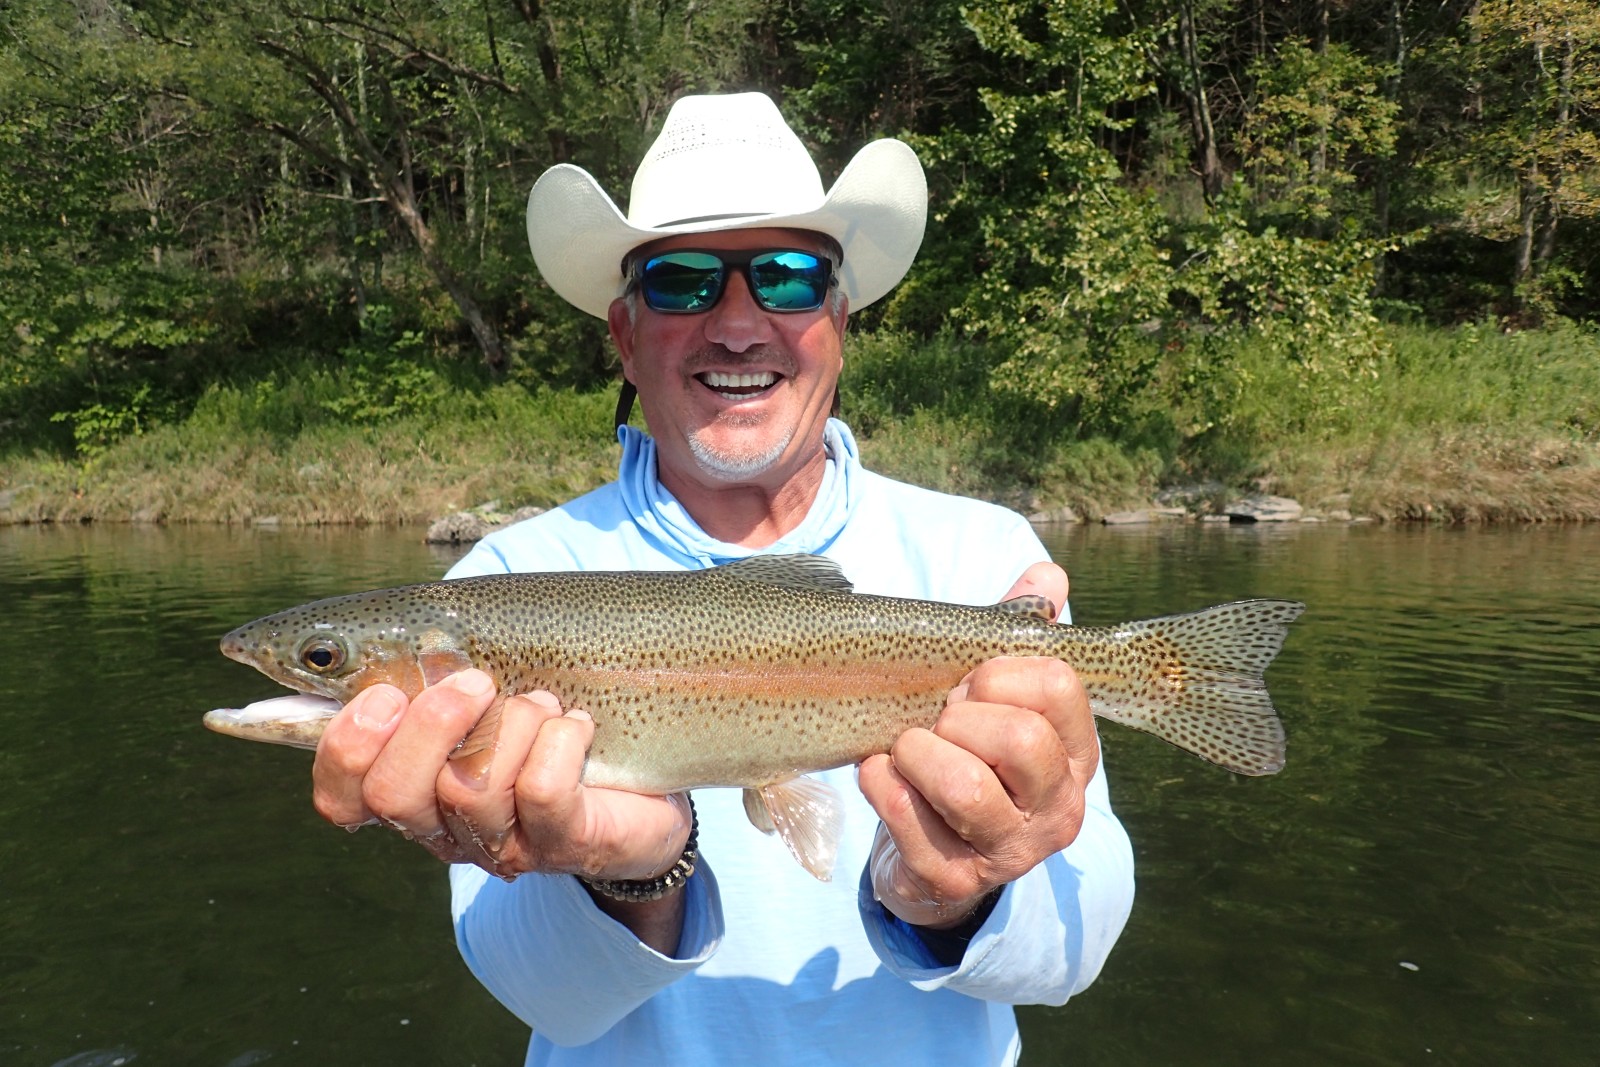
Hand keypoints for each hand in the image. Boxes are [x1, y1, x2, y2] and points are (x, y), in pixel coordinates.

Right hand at [309, 670, 691, 883]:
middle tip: (475, 682)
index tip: (381, 694)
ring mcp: (501, 844)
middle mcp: (442, 826)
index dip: (344, 748)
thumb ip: (423, 669)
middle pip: (392, 794)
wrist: (643, 783)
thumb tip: (356, 633)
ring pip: (471, 786)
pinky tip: (577, 726)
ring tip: (543, 703)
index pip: (341, 793)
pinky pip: (542, 791)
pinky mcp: (562, 844)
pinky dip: (562, 739)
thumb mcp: (481, 686)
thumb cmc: (546, 722)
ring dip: (513, 722)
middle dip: (431, 724)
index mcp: (409, 786)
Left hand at [857, 562, 1098, 928]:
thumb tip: (1047, 576)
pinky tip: (880, 774)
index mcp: (1076, 752)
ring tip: (907, 751)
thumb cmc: (969, 757)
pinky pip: (907, 817)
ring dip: (916, 753)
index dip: (998, 673)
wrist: (932, 857)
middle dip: (958, 716)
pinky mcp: (955, 880)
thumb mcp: (998, 698)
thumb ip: (1018, 635)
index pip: (1056, 686)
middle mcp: (1058, 806)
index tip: (969, 685)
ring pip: (963, 786)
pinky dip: (880, 784)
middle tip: (938, 722)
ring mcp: (1010, 851)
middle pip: (1018, 738)